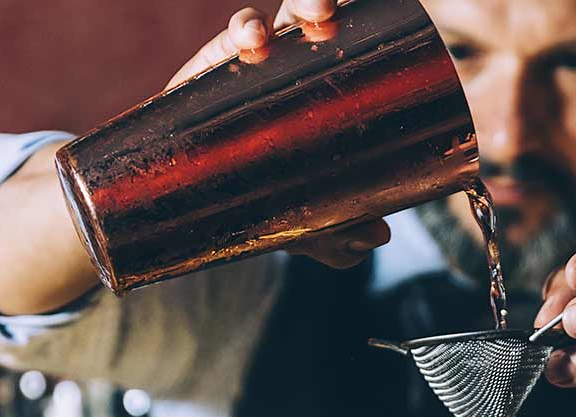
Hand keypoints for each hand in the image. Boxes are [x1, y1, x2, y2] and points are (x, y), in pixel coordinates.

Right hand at [164, 3, 390, 269]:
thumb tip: (376, 234)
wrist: (197, 208)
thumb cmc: (265, 198)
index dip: (363, 24)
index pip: (347, 41)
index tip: (378, 25)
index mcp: (325, 85)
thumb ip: (341, 233)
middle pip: (311, 17)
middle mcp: (291, 64)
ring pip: (270, 21)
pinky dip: (241, 29)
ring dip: (285, 11)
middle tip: (328, 14)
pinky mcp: (213, 71)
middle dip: (321, 3)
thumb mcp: (308, 224)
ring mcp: (251, 65)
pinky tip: (249, 41)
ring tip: (286, 27)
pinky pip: (229, 39)